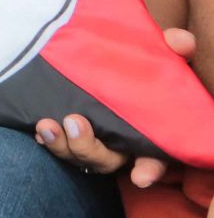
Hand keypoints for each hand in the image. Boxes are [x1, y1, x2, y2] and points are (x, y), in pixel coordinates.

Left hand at [34, 27, 193, 185]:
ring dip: (60, 144)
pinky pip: (55, 145)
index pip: (153, 157)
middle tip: (75, 122)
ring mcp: (91, 139)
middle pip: (107, 159)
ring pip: (77, 155)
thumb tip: (181, 41)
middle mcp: (118, 141)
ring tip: (46, 124)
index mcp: (144, 130)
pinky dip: (46, 140)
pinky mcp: (66, 133)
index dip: (149, 169)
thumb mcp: (154, 54)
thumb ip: (171, 49)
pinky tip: (37, 129)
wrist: (96, 55)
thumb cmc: (132, 62)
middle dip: (89, 148)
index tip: (140, 177)